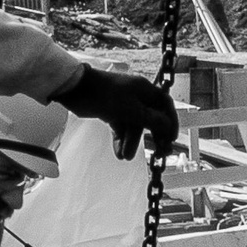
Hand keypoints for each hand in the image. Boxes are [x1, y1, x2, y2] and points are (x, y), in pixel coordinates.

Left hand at [63, 63, 181, 159]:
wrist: (75, 89)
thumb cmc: (104, 94)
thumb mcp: (131, 109)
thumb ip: (151, 119)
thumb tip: (168, 126)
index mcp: (144, 89)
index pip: (165, 104)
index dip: (171, 121)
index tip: (172, 138)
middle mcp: (136, 96)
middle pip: (151, 118)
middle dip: (154, 136)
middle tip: (159, 154)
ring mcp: (123, 104)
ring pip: (134, 127)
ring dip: (131, 142)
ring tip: (125, 157)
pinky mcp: (111, 112)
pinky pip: (120, 129)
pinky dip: (120, 140)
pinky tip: (118, 153)